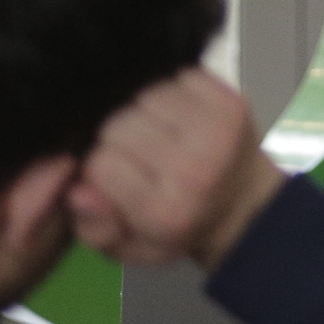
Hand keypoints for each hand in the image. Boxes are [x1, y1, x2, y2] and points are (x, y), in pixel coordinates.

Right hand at [67, 67, 285, 271]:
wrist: (246, 205)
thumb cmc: (179, 229)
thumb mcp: (129, 248)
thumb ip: (94, 227)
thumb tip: (77, 190)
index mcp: (165, 209)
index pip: (100, 163)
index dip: (94, 166)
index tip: (105, 174)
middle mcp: (193, 167)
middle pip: (119, 123)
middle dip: (112, 135)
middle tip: (128, 151)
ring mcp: (216, 128)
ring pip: (144, 93)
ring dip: (137, 108)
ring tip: (149, 130)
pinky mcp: (231, 99)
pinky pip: (176, 75)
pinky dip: (165, 89)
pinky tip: (169, 112)